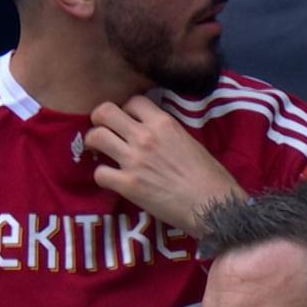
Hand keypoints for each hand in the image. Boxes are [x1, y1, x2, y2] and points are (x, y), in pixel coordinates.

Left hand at [85, 95, 245, 237]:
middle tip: (103, 129)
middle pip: (105, 112)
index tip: (128, 120)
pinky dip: (102, 176)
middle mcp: (145, 136)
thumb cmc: (209, 176)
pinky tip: (111, 180)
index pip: (133, 101)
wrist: (212, 205)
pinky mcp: (128, 185)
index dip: (127, 109)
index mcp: (164, 123)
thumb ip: (167, 132)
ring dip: (94, 144)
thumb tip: (153, 132)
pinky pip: (99, 173)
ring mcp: (134, 160)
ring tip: (99, 152)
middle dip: (99, 119)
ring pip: (96, 137)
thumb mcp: (189, 141)